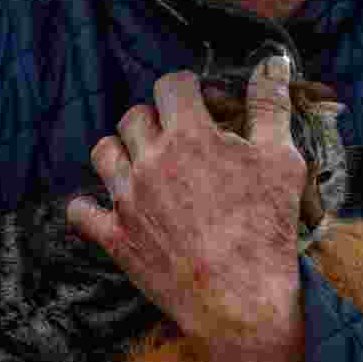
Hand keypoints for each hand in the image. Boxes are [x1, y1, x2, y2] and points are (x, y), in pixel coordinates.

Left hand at [67, 56, 305, 361]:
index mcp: (188, 135)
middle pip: (134, 116)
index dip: (187, 89)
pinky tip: (108, 204)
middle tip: (179, 138)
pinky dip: (89, 205)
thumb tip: (273, 61)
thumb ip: (271, 105)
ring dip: (123, 150)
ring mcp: (126, 199)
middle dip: (156, 119)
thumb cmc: (267, 228)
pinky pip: (81, 210)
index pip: (170, 85)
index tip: (200, 104)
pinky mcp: (115, 237)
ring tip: (146, 164)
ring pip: (103, 152)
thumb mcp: (282, 159)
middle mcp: (149, 160)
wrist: (241, 300)